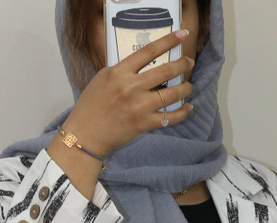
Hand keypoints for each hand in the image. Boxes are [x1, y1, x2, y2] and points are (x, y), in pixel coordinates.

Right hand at [64, 29, 194, 155]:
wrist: (86, 133)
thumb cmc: (92, 105)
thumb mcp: (103, 78)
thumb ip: (123, 70)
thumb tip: (143, 64)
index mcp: (120, 72)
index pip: (149, 51)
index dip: (169, 41)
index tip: (182, 35)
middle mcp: (131, 87)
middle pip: (164, 71)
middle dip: (182, 65)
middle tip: (189, 62)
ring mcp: (139, 107)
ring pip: (171, 94)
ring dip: (184, 88)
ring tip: (188, 86)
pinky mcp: (143, 124)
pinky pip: (169, 118)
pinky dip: (181, 113)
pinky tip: (187, 107)